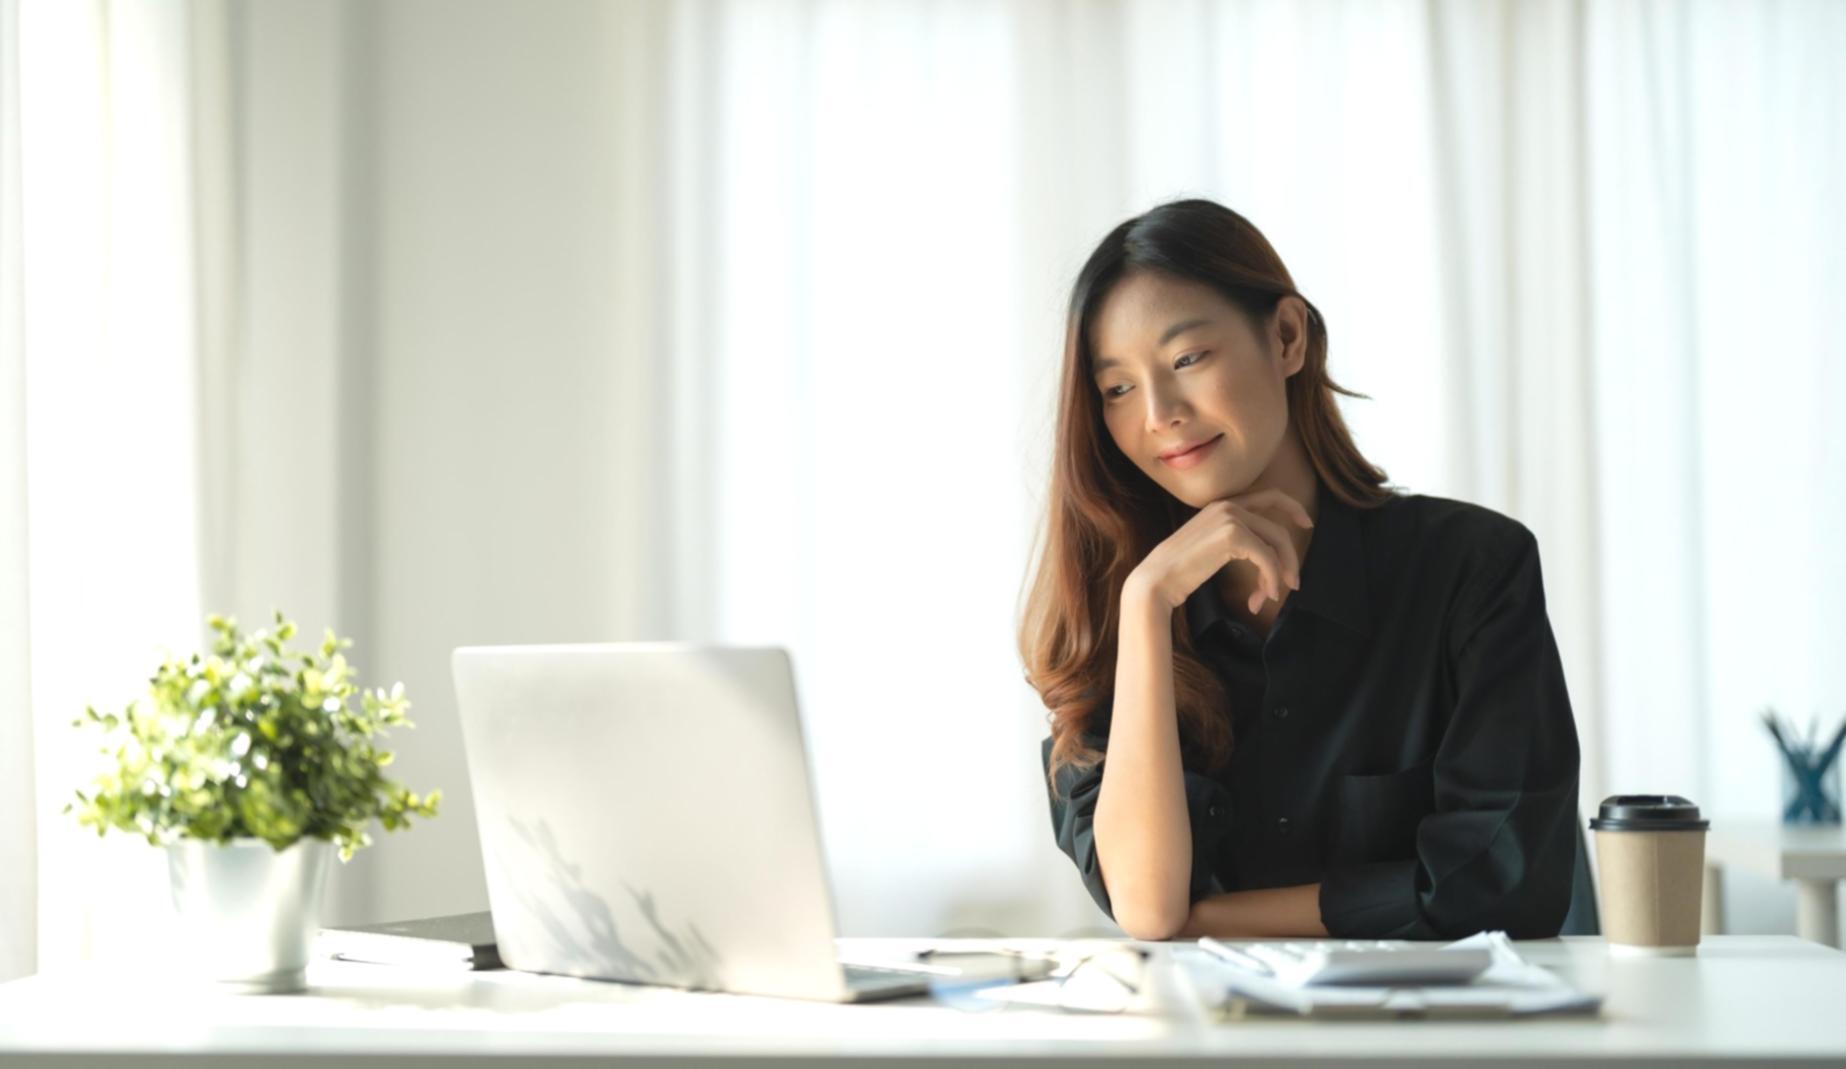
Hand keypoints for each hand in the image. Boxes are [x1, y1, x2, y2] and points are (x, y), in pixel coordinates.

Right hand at [1126, 488, 1314, 615]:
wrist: (1157, 580)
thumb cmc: (1179, 572)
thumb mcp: (1210, 549)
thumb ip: (1236, 542)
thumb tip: (1268, 559)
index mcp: (1221, 505)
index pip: (1268, 495)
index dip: (1292, 507)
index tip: (1306, 523)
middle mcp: (1227, 505)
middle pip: (1277, 528)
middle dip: (1289, 557)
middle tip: (1295, 582)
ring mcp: (1230, 517)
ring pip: (1276, 542)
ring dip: (1281, 572)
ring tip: (1272, 596)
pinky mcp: (1233, 534)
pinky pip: (1267, 558)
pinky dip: (1271, 579)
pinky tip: (1264, 596)